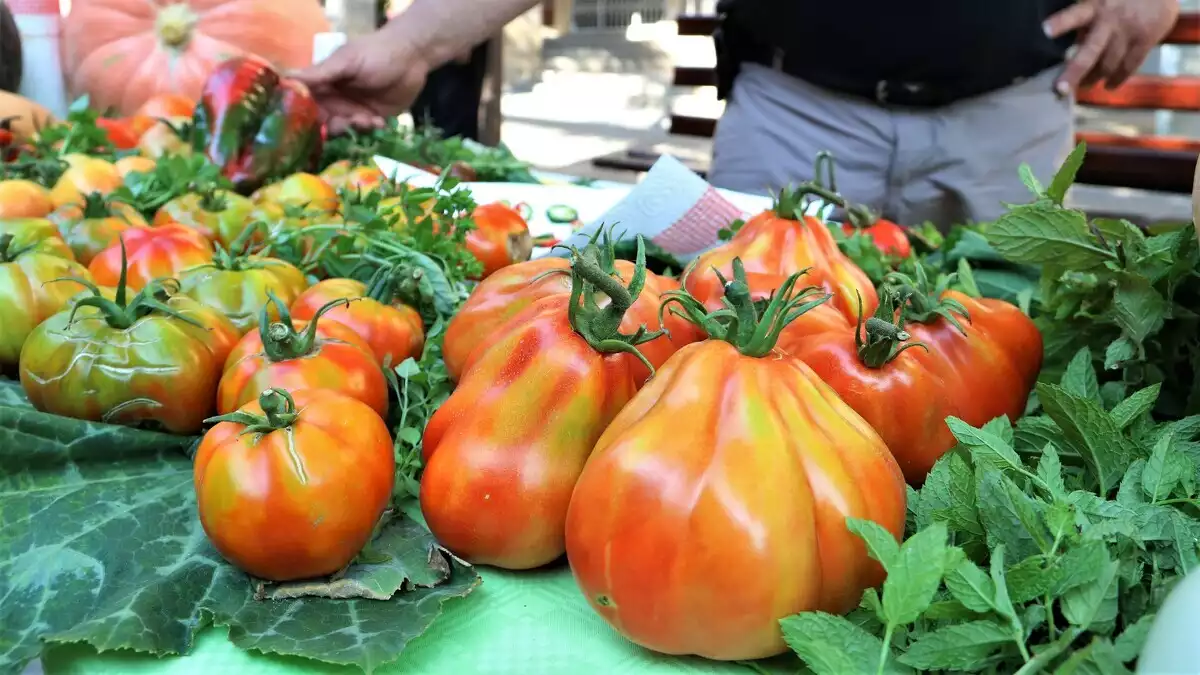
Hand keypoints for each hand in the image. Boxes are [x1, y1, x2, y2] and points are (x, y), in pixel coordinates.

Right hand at [290, 30, 429, 134]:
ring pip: (344, 130)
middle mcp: (336, 99)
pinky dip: (370, 130)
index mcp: (324, 83)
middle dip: (333, 125)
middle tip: (346, 121)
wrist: (412, 58)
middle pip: (323, 121)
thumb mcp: (346, 61)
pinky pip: (365, 133)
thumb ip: (320, 73)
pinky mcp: (373, 120)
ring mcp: (354, 111)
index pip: (306, 102)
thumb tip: (286, 77)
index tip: (305, 124)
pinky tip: (380, 122)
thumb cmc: (376, 53)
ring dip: (353, 128)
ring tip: (367, 118)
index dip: (303, 114)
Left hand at [1045, 0, 1178, 93]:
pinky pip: (1129, 66)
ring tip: (1084, 86)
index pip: (1075, 15)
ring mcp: (1129, 32)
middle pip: (1090, 51)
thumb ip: (1087, 18)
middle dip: (1075, 72)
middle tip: (1060, 89)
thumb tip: (1073, 46)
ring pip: (1108, 63)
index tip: (1044, 31)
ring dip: (1094, 78)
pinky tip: (1108, 86)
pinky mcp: (1145, 40)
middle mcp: (1110, 21)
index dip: (1060, 23)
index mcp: (1095, 6)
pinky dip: (1118, 79)